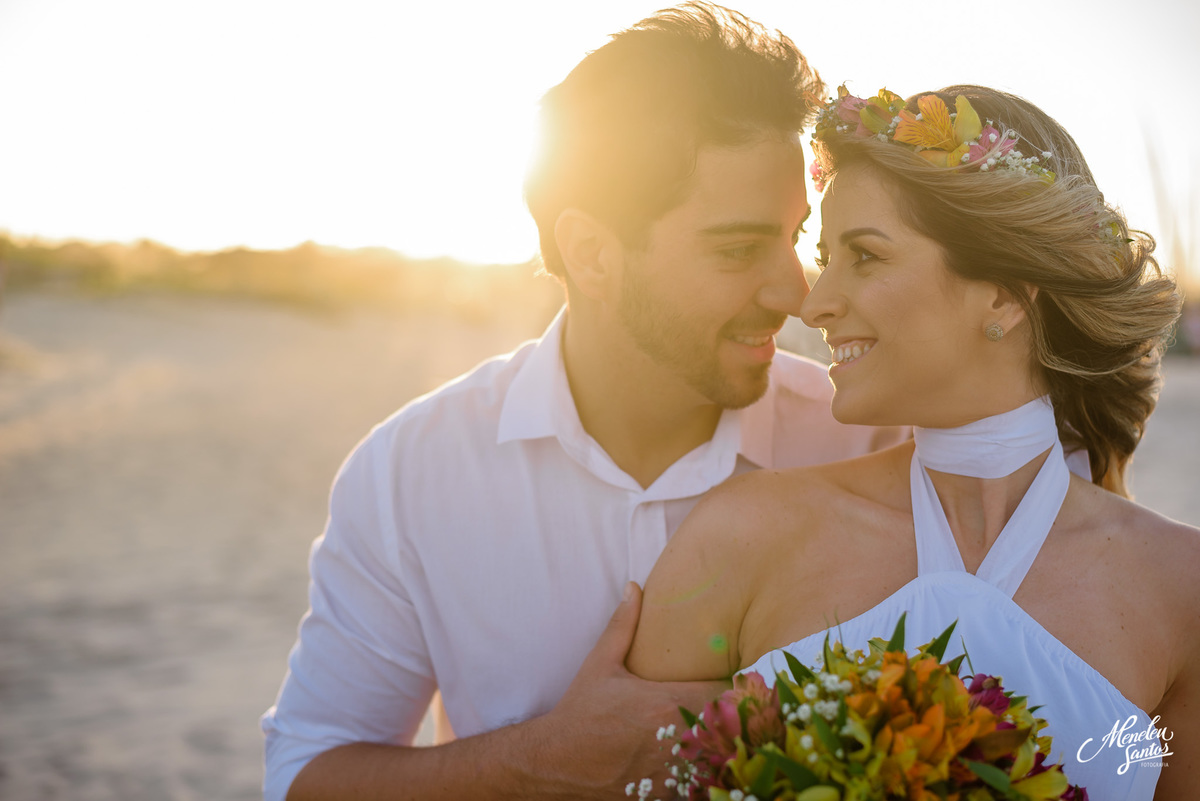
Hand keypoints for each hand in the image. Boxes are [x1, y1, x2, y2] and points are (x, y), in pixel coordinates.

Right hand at [530, 582, 729, 798]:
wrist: (556, 761)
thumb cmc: (581, 711)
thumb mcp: (601, 663)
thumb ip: (624, 624)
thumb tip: (634, 587)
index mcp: (667, 703)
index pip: (726, 694)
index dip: (738, 689)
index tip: (738, 680)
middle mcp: (675, 739)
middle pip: (731, 729)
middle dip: (737, 719)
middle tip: (738, 708)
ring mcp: (672, 771)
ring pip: (721, 761)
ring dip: (725, 748)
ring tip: (726, 736)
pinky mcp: (666, 793)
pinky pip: (701, 786)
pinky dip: (705, 774)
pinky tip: (702, 762)